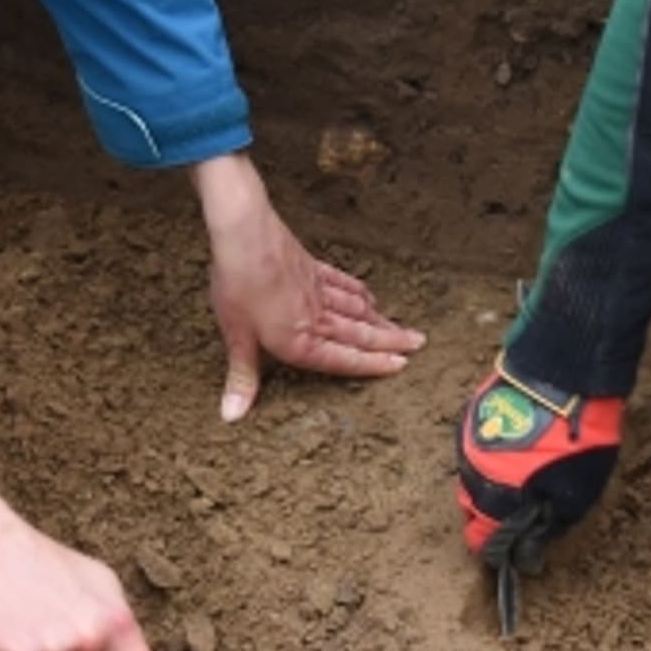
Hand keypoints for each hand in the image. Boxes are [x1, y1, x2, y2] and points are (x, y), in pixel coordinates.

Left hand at [194, 152, 423, 421]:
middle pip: (360, 333)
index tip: (401, 365)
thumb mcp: (236, 336)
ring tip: (402, 327)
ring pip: (357, 309)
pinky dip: (359, 291)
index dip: (373, 364)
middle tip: (419, 344)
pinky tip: (369, 294)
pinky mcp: (312, 268)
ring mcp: (317, 290)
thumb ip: (242, 377)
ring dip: (381, 320)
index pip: (344, 358)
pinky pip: (343, 283)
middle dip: (391, 342)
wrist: (244, 234)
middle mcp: (316, 317)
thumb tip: (232, 415)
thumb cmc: (238, 285)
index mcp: (300, 340)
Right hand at [455, 360, 623, 568]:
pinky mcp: (472, 413)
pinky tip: (516, 446)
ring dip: (491, 482)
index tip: (514, 550)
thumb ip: (547, 527)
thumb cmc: (574, 440)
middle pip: (473, 509)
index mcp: (495, 500)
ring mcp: (469, 442)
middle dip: (493, 516)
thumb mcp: (575, 495)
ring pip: (473, 477)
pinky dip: (491, 454)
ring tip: (521, 473)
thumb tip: (528, 553)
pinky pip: (476, 448)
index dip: (498, 550)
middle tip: (522, 509)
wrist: (563, 374)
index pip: (481, 541)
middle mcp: (472, 474)